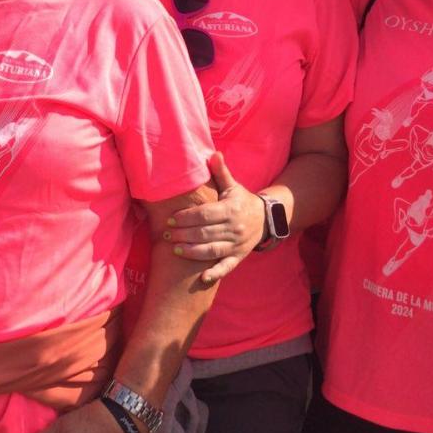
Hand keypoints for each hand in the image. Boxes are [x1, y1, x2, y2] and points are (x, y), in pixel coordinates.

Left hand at [165, 152, 264, 281]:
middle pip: (206, 233)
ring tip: (175, 249)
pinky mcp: (238, 257)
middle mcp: (235, 228)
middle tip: (166, 234)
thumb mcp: (232, 186)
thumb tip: (213, 153)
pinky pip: (227, 267)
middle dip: (185, 234)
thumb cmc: (241, 201)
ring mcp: (237, 244)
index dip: (187, 217)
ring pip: (213, 250)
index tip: (171, 219)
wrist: (266, 218)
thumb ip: (221, 172)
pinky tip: (202, 278)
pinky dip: (215, 273)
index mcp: (231, 209)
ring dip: (193, 251)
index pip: (206, 214)